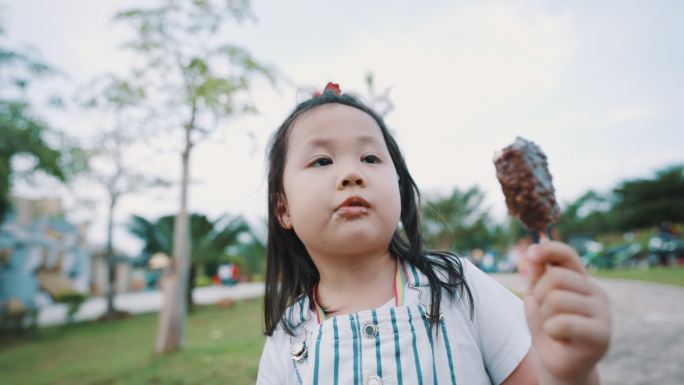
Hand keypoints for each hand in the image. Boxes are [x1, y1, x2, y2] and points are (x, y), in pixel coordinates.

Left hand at [523, 240, 610, 384]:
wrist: (561, 366)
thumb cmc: (549, 331)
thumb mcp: (537, 300)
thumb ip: (536, 277)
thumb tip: (534, 249)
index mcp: (581, 281)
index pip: (567, 254)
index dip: (548, 249)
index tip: (530, 253)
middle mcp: (596, 292)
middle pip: (556, 276)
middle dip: (539, 295)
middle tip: (543, 313)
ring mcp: (603, 312)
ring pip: (556, 299)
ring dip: (544, 316)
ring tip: (552, 328)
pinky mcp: (602, 334)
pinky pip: (563, 322)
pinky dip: (550, 330)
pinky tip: (558, 337)